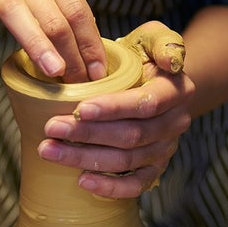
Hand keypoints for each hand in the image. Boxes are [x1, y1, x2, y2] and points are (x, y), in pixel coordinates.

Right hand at [0, 0, 106, 82]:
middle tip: (80, 82)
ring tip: (55, 73)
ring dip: (40, 49)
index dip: (90, 43)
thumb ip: (65, 10)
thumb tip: (95, 54)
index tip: (99, 71)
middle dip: (71, 55)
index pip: (78, 9)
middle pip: (55, 18)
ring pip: (22, 19)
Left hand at [38, 21, 194, 197]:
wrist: (156, 84)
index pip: (146, 104)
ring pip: (126, 161)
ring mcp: (166, 148)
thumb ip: (164, 42)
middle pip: (132, 136)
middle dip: (88, 134)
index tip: (80, 109)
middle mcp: (176, 122)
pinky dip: (110, 188)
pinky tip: (81, 181)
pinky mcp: (155, 168)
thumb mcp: (154, 37)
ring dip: (86, 158)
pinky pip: (136, 185)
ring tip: (50, 150)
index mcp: (177, 90)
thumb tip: (169, 62)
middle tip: (52, 128)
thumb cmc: (143, 57)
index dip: (114, 108)